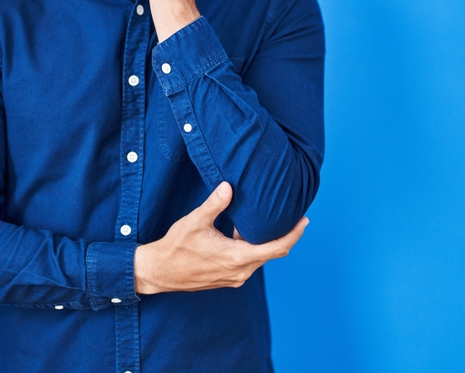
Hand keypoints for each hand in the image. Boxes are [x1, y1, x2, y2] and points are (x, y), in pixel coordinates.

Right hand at [133, 182, 308, 293]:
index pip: (277, 247)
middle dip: (285, 235)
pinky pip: (249, 263)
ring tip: (270, 221)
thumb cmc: (176, 247)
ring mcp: (234, 278)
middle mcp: (240, 271)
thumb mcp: (195, 221)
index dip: (294, 234)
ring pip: (260, 258)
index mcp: (236, 257)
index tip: (305, 220)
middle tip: (294, 217)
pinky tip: (244, 233)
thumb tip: (229, 186)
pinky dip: (253, 248)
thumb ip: (215, 204)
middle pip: (273, 254)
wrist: (159, 272)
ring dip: (266, 242)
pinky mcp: (228, 279)